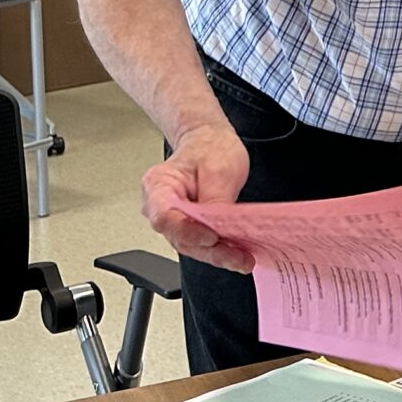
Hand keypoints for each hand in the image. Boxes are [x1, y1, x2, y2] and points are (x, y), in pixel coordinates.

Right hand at [140, 124, 251, 271]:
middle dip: (209, 251)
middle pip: (178, 237)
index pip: (165, 217)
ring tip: (242, 259)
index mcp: (159, 185)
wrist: (209, 141)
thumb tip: (220, 228)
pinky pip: (199, 242)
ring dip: (216, 255)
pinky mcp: (188, 226)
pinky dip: (218, 250)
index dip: (187, 232)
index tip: (211, 237)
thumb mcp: (219, 169)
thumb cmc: (209, 148)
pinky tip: (237, 254)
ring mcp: (173, 218)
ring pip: (190, 245)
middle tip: (237, 258)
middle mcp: (159, 206)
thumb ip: (216, 200)